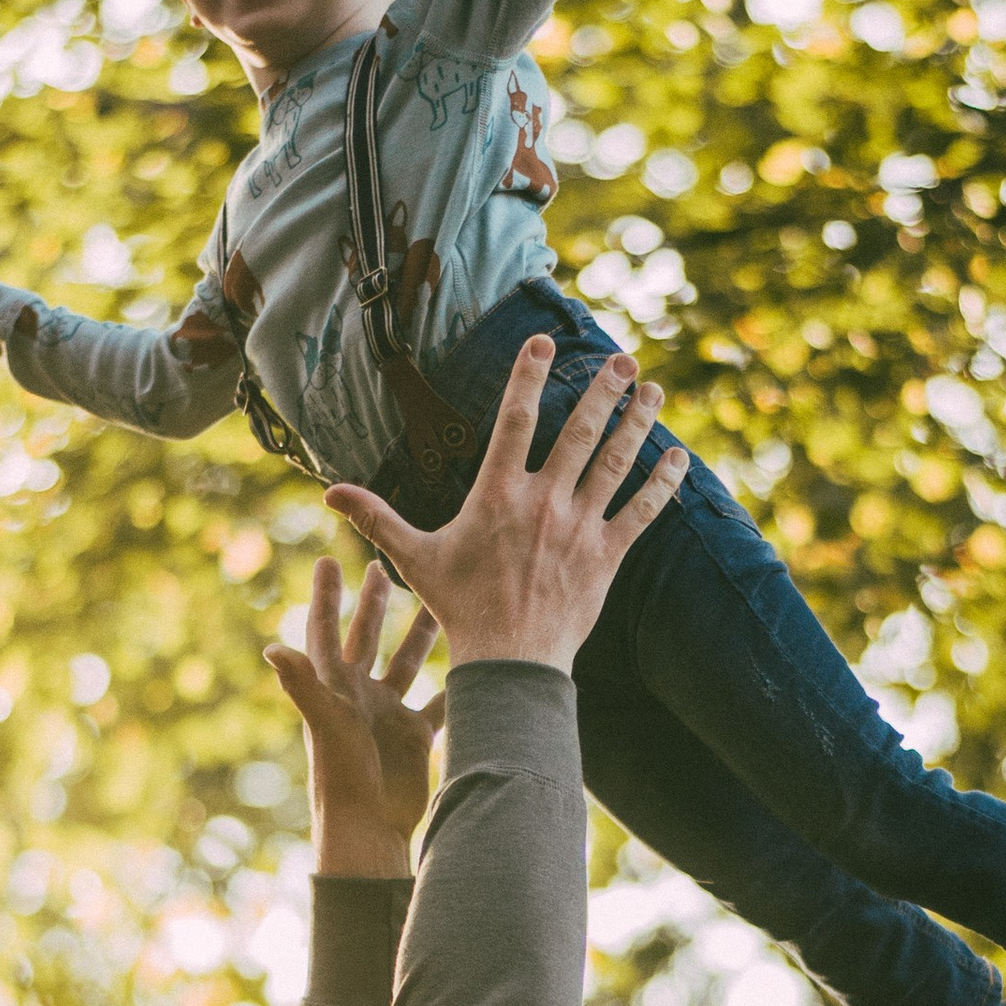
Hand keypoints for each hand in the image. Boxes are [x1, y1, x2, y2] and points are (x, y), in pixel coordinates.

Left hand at [264, 559, 443, 878]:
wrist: (369, 826)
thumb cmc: (341, 776)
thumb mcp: (325, 724)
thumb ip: (303, 684)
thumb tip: (272, 648)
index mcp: (334, 687)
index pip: (327, 631)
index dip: (327, 596)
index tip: (329, 559)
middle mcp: (359, 696)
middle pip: (366, 638)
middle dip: (373, 602)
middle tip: (382, 564)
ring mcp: (388, 715)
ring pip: (408, 663)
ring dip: (419, 634)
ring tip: (435, 602)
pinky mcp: (414, 736)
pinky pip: (439, 702)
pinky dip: (454, 684)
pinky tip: (472, 661)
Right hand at [325, 339, 685, 672]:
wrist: (509, 662)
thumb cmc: (459, 608)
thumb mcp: (413, 558)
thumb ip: (375, 517)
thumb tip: (326, 493)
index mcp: (497, 495)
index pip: (515, 420)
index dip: (528, 376)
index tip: (543, 343)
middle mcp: (543, 503)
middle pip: (579, 431)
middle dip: (603, 389)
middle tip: (622, 358)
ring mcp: (579, 528)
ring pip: (615, 462)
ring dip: (637, 421)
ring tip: (651, 388)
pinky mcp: (607, 555)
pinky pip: (642, 510)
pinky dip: (663, 482)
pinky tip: (679, 455)